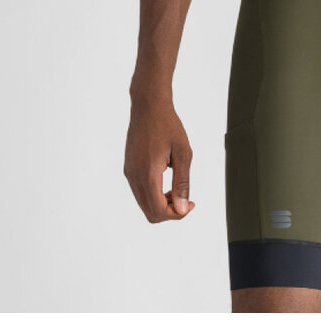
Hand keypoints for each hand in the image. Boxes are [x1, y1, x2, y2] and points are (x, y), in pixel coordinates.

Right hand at [124, 94, 195, 222]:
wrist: (148, 105)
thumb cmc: (168, 125)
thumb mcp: (183, 153)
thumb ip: (182, 183)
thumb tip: (182, 209)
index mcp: (148, 174)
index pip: (158, 210)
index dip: (177, 214)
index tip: (191, 202)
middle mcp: (134, 177)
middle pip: (149, 213)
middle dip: (169, 212)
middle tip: (185, 198)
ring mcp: (129, 173)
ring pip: (144, 203)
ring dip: (161, 203)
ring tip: (176, 188)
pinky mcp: (129, 168)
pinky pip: (140, 192)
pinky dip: (153, 194)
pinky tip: (166, 179)